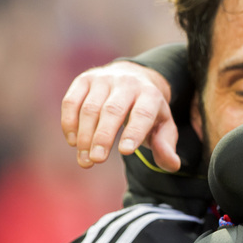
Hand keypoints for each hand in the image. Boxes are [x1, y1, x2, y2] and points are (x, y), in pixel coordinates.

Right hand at [61, 60, 179, 170]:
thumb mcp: (163, 127)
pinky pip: (71, 101)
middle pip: (113, 111)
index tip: (125, 152)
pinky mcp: (84, 80)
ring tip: (86, 160)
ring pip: (90, 108)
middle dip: (103, 137)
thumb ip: (166, 146)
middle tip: (97, 160)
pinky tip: (73, 142)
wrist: (134, 78)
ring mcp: (104, 79)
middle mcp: (128, 83)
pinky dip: (69, 123)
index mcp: (151, 95)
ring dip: (84, 136)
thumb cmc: (148, 111)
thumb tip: (173, 165)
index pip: (143, 113)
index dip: (134, 132)